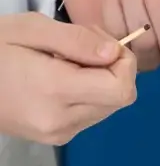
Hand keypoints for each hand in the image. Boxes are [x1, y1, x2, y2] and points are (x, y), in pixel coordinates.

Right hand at [0, 13, 135, 144]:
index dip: (123, 62)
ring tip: (65, 62)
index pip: (121, 89)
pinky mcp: (53, 137)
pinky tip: (60, 78)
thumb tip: (114, 53)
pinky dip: (87, 94)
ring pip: (108, 107)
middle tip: (80, 47)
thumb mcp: (31, 28)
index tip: (99, 44)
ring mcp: (56, 134)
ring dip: (100, 81)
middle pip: (119, 98)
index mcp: (54, 91)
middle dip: (112, 68)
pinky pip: (90, 115)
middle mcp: (60, 121)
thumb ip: (77, 40)